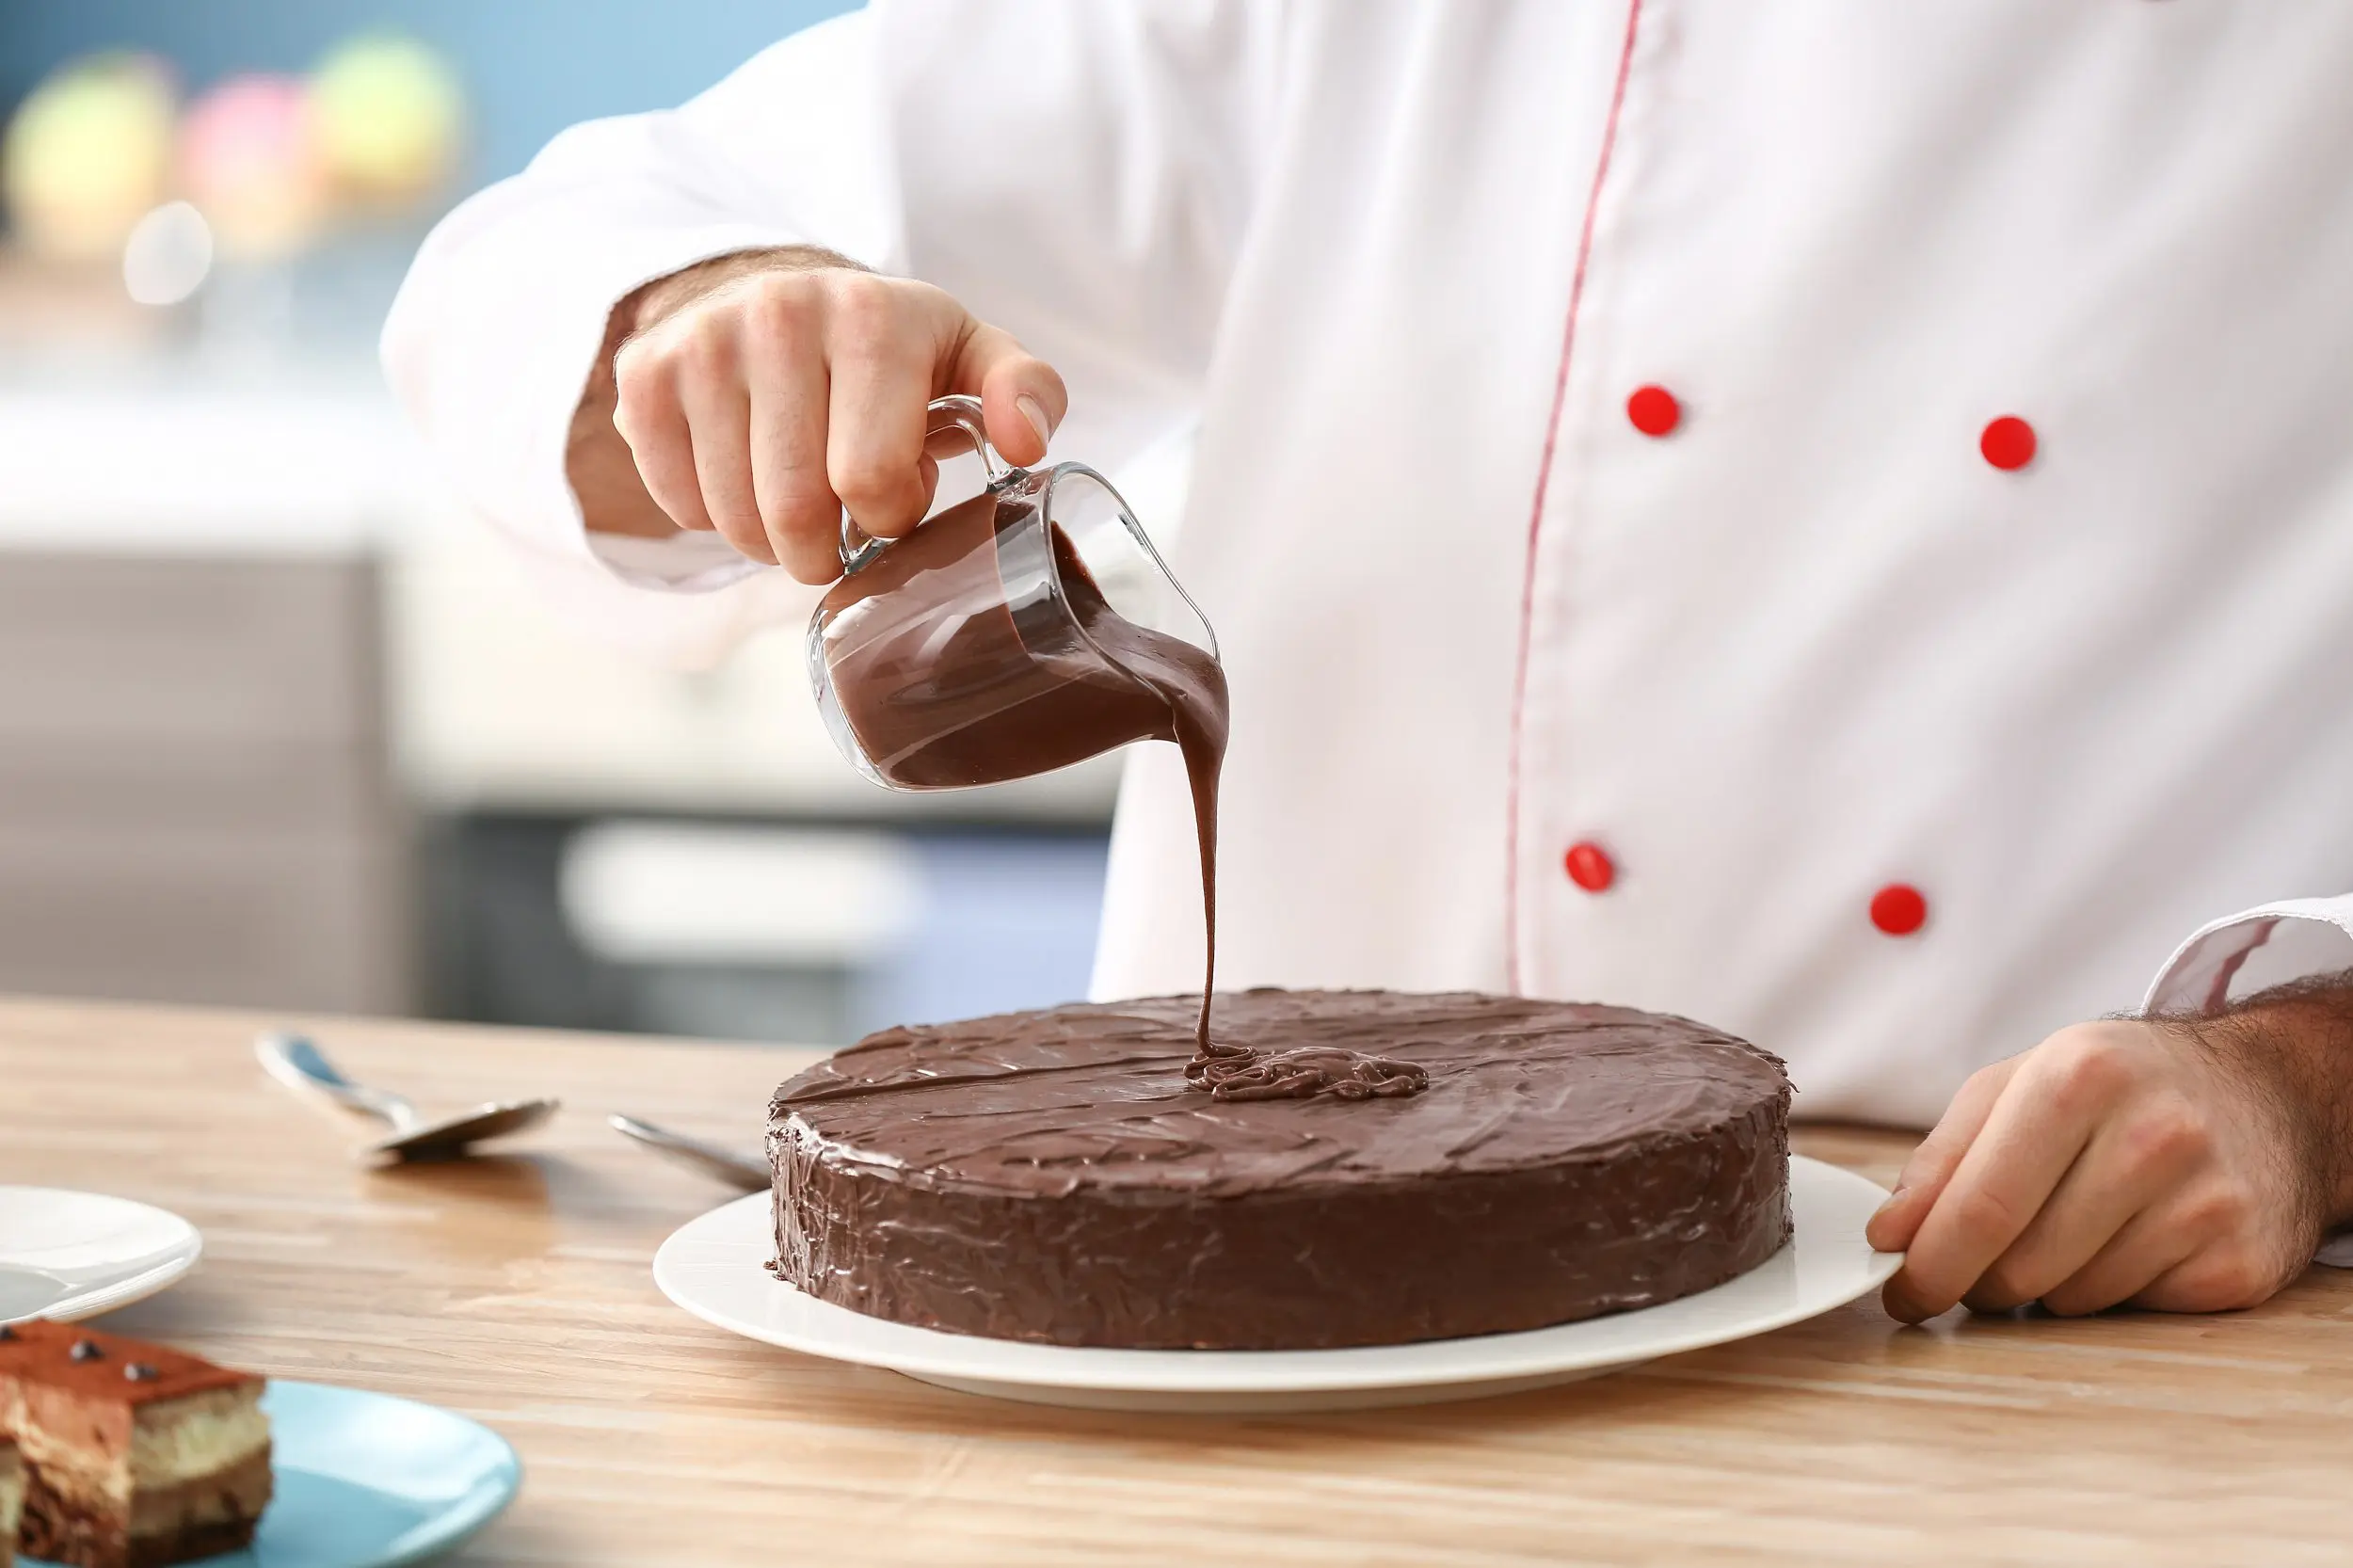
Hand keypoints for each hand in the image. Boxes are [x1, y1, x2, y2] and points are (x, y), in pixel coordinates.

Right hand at [570, 246, 1067, 581]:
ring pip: (734, 519)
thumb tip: (1027, 441)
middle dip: (826, 549)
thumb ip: (1024, 391)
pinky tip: (744, 475)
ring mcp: (701, 343)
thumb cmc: (888, 347)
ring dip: (772, 543)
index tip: (895, 495)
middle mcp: (778, 316)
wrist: (776, 288)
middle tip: (840, 529)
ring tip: (797, 500)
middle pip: (794, 512)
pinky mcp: (644, 375)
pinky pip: (680, 505)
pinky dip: (715, 517)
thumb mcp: (968, 356)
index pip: (870, 482)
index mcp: (871, 317)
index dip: (889, 516)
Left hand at [1865, 996, 2352, 1320]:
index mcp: (2079, 1077)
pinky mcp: (2238, 1264)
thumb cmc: (2120, 1088)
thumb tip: (1890, 1235)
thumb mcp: (2021, 1084)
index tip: (1900, 1292)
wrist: (2267, 1097)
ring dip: (2045, 1285)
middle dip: (1977, 1282)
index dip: (1929, 1265)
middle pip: (2019, 1265)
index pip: (1981, 1206)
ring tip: (2069, 1230)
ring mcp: (2205, 1203)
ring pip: (2070, 1298)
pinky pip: (2130, 1313)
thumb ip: (1943, 1156)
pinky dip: (2108, 1293)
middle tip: (1974, 1268)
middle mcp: (2153, 1136)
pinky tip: (2128, 1243)